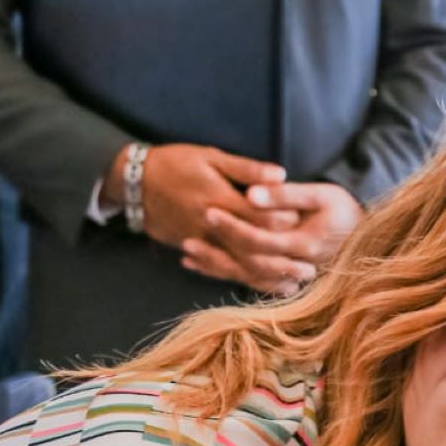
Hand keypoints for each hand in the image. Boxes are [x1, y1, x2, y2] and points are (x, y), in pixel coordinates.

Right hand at [116, 144, 315, 293]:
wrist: (135, 183)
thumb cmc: (176, 163)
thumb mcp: (211, 157)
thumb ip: (246, 169)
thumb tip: (281, 175)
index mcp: (219, 200)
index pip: (259, 217)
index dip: (284, 223)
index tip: (306, 225)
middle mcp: (210, 227)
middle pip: (252, 249)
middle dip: (281, 258)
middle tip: (310, 266)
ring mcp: (200, 243)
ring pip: (237, 267)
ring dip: (266, 277)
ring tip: (294, 284)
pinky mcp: (192, 251)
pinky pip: (220, 271)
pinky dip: (243, 280)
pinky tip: (264, 287)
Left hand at [187, 181, 363, 292]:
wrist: (368, 239)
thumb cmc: (344, 210)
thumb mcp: (321, 193)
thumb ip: (286, 195)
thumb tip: (251, 195)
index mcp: (304, 244)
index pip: (261, 240)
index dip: (234, 227)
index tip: (209, 211)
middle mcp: (296, 268)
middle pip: (249, 263)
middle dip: (218, 251)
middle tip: (187, 236)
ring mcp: (291, 279)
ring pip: (247, 278)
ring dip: (216, 267)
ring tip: (187, 254)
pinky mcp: (285, 282)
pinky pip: (251, 283)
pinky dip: (226, 274)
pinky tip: (202, 266)